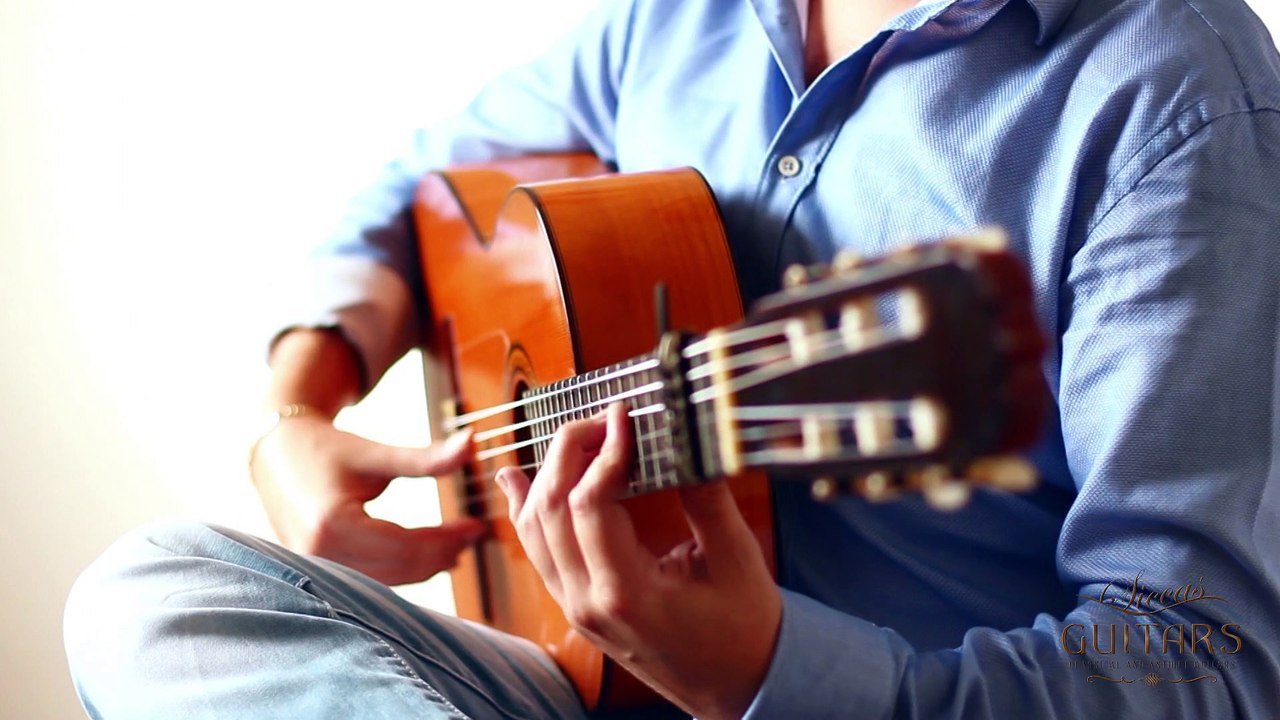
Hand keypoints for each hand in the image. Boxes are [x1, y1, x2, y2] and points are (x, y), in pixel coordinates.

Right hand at [250, 414, 484, 585]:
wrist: (276, 453)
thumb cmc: (326, 449)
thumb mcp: (377, 454)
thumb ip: (427, 458)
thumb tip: (473, 443)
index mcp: (333, 523)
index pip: (406, 544)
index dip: (447, 537)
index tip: (477, 526)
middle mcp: (319, 553)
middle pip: (399, 568)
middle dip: (441, 554)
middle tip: (473, 536)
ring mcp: (314, 566)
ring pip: (386, 580)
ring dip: (425, 567)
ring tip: (456, 546)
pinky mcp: (317, 570)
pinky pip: (369, 579)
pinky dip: (402, 570)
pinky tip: (427, 558)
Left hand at [496, 404, 780, 719]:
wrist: (738, 687)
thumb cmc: (743, 629)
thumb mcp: (736, 559)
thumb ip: (706, 497)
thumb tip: (685, 437)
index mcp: (626, 594)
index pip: (590, 504)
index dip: (605, 448)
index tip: (625, 412)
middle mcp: (588, 602)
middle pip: (550, 508)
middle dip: (571, 449)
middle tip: (606, 417)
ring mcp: (576, 607)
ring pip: (533, 528)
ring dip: (548, 473)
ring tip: (578, 435)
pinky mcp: (577, 606)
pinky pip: (537, 550)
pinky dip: (527, 509)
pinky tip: (517, 478)